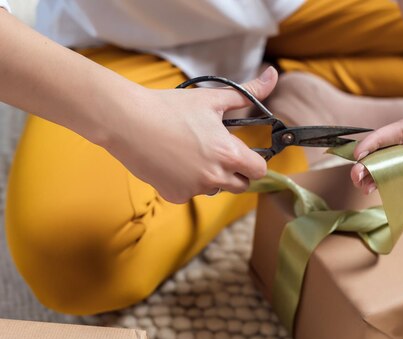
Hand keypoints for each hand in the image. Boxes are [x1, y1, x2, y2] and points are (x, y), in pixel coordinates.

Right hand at [98, 67, 277, 202]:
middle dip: (236, 172)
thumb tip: (273, 75)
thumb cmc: (170, 107)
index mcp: (228, 154)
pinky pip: (190, 193)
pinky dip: (186, 182)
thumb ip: (248, 94)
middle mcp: (215, 177)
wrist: (127, 121)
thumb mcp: (212, 98)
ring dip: (211, 177)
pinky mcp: (175, 196)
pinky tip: (172, 162)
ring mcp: (194, 189)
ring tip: (190, 153)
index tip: (244, 153)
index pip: (259, 171)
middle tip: (217, 153)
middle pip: (241, 185)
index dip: (254, 162)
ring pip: (215, 189)